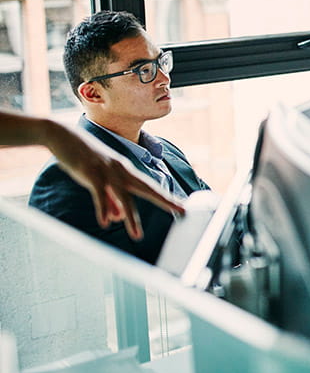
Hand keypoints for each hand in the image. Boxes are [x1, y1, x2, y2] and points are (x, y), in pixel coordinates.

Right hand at [43, 120, 184, 239]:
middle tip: (182, 211)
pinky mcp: (91, 172)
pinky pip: (99, 194)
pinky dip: (102, 208)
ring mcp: (107, 171)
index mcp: (126, 172)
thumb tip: (118, 218)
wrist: (63, 136)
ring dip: (131, 217)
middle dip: (166, 201)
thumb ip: (110, 200)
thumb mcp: (99, 181)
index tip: (183, 207)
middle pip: (148, 188)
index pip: (151, 187)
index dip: (167, 197)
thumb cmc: (83, 158)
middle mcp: (122, 171)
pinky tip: (106, 223)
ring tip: (137, 236)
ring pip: (124, 196)